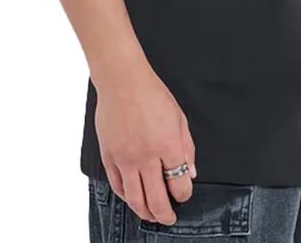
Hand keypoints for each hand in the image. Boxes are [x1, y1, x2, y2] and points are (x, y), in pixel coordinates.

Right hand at [94, 62, 196, 224]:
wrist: (122, 81)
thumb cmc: (152, 94)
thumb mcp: (179, 117)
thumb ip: (187, 147)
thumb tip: (190, 172)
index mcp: (168, 145)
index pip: (179, 185)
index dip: (184, 195)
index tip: (183, 194)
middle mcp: (146, 156)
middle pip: (157, 199)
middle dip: (165, 214)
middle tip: (169, 218)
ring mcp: (126, 158)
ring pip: (135, 199)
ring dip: (145, 212)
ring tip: (151, 215)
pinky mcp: (109, 156)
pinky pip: (117, 186)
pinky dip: (126, 197)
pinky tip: (132, 198)